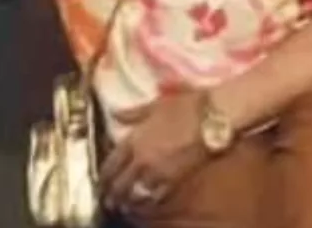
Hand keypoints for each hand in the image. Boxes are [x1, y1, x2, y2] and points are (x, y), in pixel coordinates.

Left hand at [100, 92, 207, 211]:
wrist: (211, 118)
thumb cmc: (183, 107)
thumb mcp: (154, 105)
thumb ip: (133, 113)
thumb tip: (114, 114)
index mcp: (133, 139)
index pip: (111, 163)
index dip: (104, 176)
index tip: (100, 184)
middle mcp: (141, 158)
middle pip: (121, 182)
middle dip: (113, 194)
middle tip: (109, 201)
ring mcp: (158, 170)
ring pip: (137, 192)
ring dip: (129, 200)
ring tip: (125, 206)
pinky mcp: (175, 178)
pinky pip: (158, 195)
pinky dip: (151, 201)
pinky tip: (148, 204)